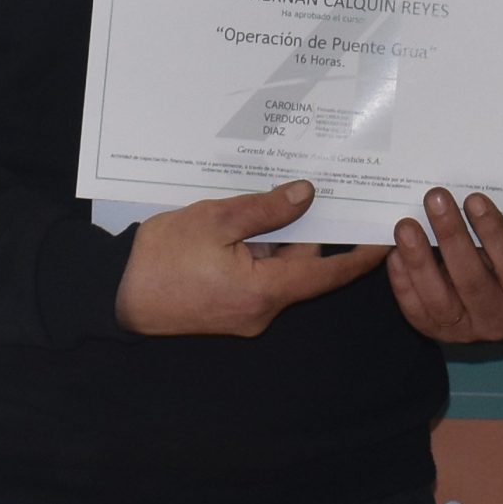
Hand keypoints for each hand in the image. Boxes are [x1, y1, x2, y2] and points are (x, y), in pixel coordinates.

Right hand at [115, 181, 386, 337]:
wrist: (115, 295)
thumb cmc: (161, 258)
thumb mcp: (216, 220)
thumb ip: (266, 209)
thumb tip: (306, 195)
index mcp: (266, 291)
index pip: (328, 274)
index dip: (360, 256)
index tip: (386, 237)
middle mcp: (262, 310)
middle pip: (302, 266)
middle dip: (309, 229)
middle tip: (324, 190)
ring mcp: (245, 313)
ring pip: (277, 269)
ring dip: (277, 238)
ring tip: (274, 197)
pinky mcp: (229, 310)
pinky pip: (256, 276)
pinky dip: (258, 251)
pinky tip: (247, 222)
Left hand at [386, 189, 502, 343]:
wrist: (494, 314)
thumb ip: (494, 236)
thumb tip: (461, 200)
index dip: (493, 232)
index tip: (474, 199)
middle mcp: (497, 320)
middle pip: (472, 280)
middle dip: (451, 236)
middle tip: (435, 199)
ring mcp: (463, 331)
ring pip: (439, 298)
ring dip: (420, 258)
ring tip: (406, 226)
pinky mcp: (434, 332)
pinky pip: (414, 307)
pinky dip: (403, 278)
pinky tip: (396, 252)